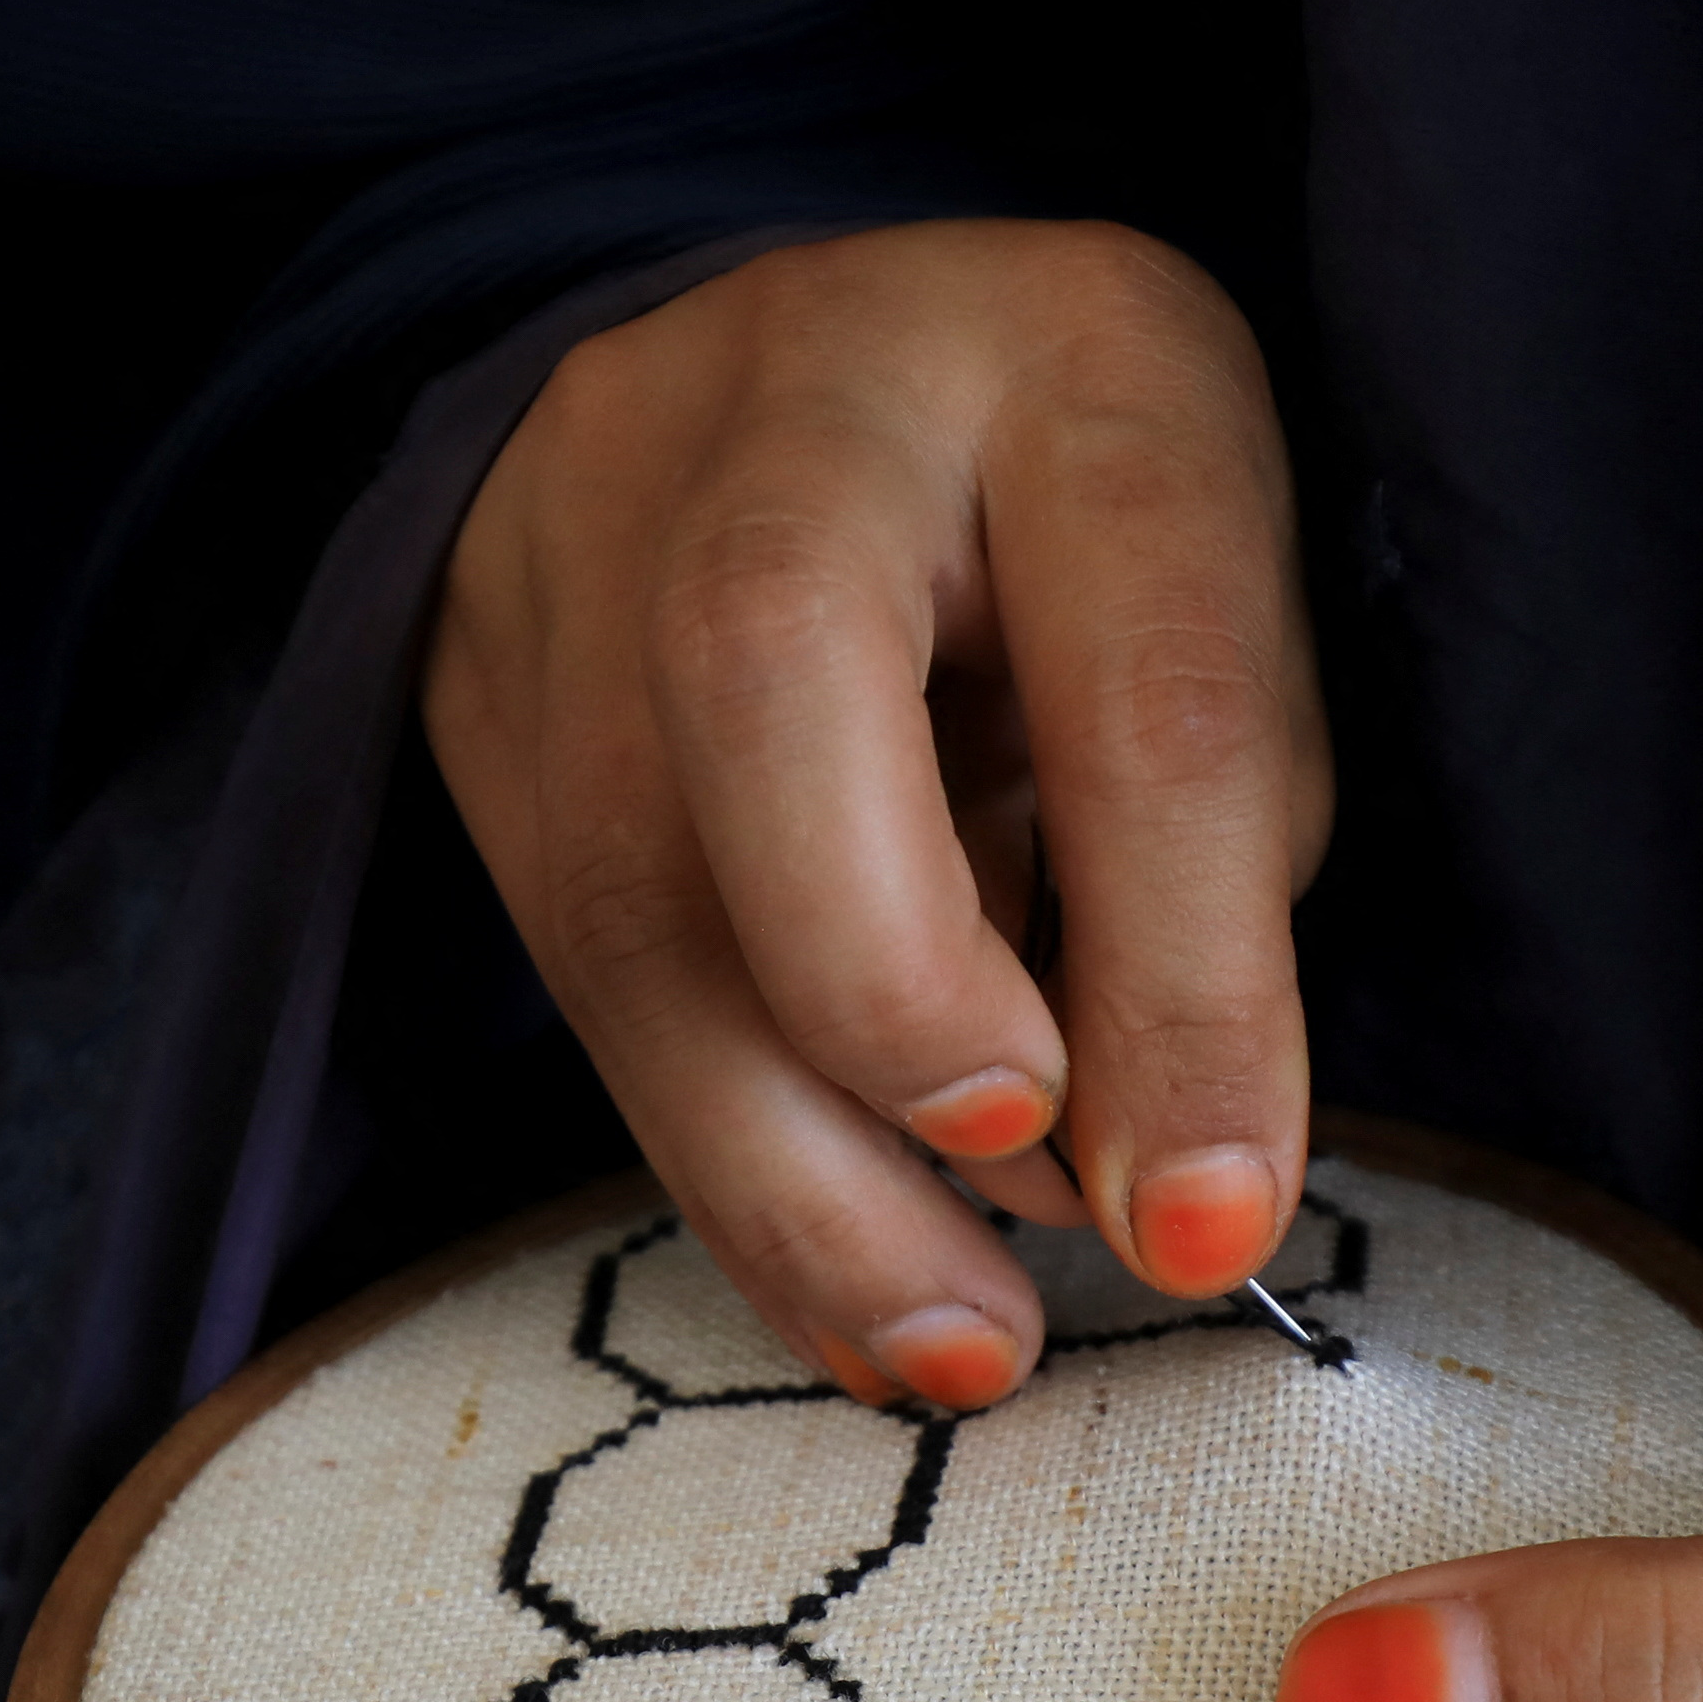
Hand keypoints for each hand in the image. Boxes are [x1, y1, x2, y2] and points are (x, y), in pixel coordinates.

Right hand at [425, 219, 1332, 1408]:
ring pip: (622, 874)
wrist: (841, 374)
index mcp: (1072, 352)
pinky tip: (839, 1285)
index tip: (1205, 1214)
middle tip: (1014, 1274)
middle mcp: (794, 386)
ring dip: (791, 1176)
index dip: (1174, 969)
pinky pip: (566, 956)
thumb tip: (1157, 1214)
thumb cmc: (1094, 544)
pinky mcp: (470, 657)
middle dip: (888, 1012)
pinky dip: (719, 1158)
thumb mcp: (1231, 662)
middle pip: (765, 672)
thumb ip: (1199, 904)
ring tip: (948, 1349)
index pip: (1134, 667)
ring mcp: (582, 508)